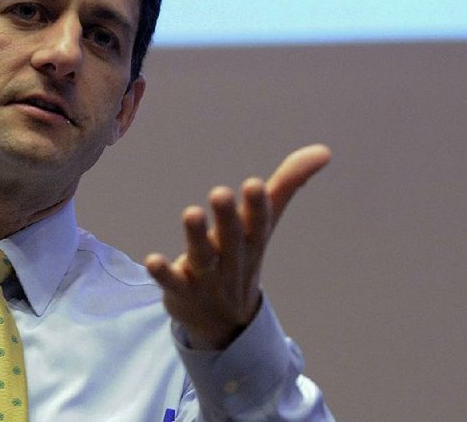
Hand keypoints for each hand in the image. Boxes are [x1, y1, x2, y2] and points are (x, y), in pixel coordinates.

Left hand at [145, 144, 330, 349]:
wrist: (225, 325)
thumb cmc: (243, 257)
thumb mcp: (264, 223)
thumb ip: (288, 184)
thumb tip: (324, 151)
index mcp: (252, 241)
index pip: (259, 223)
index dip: (257, 206)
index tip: (254, 185)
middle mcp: (232, 260)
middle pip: (231, 239)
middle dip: (227, 218)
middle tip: (221, 192)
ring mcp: (207, 278)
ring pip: (202, 258)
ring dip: (196, 237)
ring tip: (191, 213)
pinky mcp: (181, 291)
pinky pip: (172, 283)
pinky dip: (163, 273)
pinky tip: (152, 260)